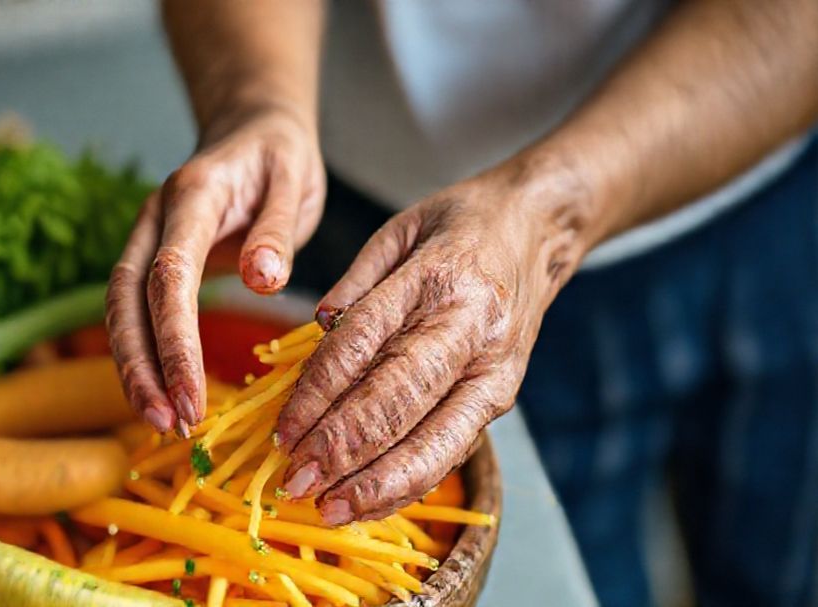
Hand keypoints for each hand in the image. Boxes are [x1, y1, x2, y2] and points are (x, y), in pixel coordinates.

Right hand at [107, 107, 324, 434]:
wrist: (253, 129)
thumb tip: (261, 282)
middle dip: (142, 366)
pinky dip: (142, 352)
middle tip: (168, 424)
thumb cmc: (279, 156)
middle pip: (128, 299)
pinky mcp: (154, 258)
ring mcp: (149, 238)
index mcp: (191, 196)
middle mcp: (156, 218)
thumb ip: (276, 230)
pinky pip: (136, 309)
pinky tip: (158, 391)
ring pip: (121, 309)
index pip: (169, 276)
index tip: (191, 396)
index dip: (173, 341)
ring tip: (160, 421)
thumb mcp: (293, 180)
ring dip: (135, 367)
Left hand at [275, 159, 589, 523]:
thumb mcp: (399, 229)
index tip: (283, 431)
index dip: (318, 394)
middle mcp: (470, 330)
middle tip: (295, 480)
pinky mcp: (502, 396)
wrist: (541, 228)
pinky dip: (409, 484)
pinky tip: (369, 503)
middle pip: (396, 401)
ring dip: (376, 483)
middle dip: (341, 449)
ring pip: (432, 441)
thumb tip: (315, 335)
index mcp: (436, 279)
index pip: (363, 344)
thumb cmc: (462, 225)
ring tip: (328, 509)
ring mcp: (493, 370)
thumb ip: (354, 284)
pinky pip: (451, 450)